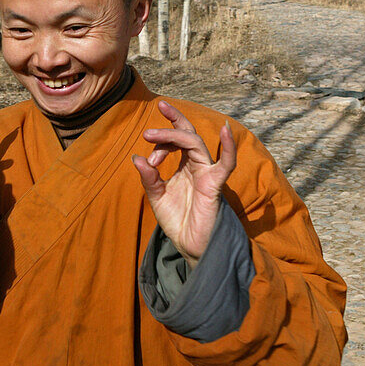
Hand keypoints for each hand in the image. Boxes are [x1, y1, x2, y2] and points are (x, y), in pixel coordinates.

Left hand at [132, 101, 236, 266]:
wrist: (190, 247)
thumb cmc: (178, 221)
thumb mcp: (157, 198)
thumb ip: (149, 178)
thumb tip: (136, 157)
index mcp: (185, 167)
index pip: (175, 142)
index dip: (161, 142)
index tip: (148, 158)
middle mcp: (197, 166)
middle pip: (187, 135)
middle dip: (172, 122)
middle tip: (153, 118)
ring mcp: (207, 173)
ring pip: (195, 143)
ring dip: (173, 136)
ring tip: (151, 135)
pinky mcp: (214, 185)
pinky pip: (226, 164)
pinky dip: (228, 148)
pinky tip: (226, 131)